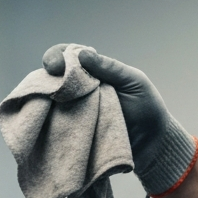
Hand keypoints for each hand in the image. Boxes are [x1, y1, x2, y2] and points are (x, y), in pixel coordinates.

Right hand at [42, 44, 196, 195]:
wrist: (152, 143)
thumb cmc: (147, 107)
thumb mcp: (134, 81)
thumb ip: (110, 68)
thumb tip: (81, 54)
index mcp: (93, 71)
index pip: (67, 55)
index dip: (57, 56)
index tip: (55, 66)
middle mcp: (79, 88)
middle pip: (51, 76)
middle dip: (46, 77)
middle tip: (51, 85)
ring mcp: (72, 110)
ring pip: (47, 100)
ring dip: (45, 100)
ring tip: (49, 105)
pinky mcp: (71, 131)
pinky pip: (53, 124)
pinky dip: (48, 121)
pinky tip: (48, 121)